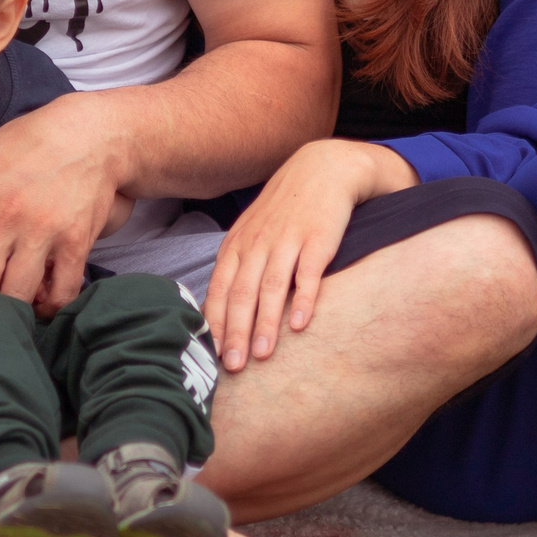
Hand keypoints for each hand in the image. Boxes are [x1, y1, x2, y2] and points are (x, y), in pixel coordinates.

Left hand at [0, 91, 127, 307]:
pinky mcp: (77, 241)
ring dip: (9, 308)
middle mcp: (5, 217)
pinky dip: (49, 306)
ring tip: (6, 301)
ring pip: (16, 297)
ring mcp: (43, 231)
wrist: (88, 134)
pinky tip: (41, 297)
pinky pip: (61, 293)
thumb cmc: (25, 146)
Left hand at [206, 139, 415, 371]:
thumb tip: (220, 312)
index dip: (216, 324)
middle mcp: (258, 244)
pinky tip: (300, 324)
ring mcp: (287, 240)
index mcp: (238, 246)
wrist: (324, 169)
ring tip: (262, 355)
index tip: (212, 356)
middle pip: (242, 293)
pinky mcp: (318, 239)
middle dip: (235, 332)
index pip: (220, 289)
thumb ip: (237, 268)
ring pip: (271, 288)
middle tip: (233, 367)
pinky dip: (304, 299)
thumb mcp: (253, 233)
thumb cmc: (285, 210)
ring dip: (265, 324)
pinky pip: (308, 272)